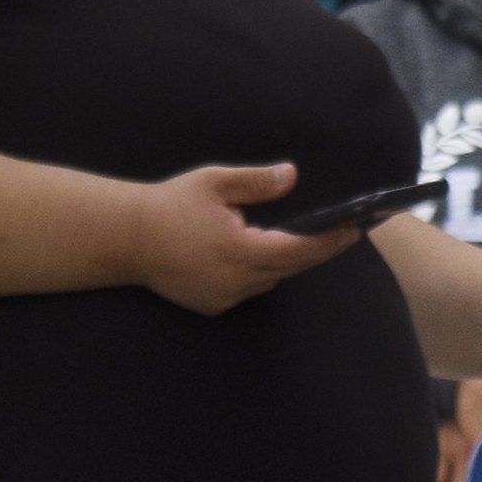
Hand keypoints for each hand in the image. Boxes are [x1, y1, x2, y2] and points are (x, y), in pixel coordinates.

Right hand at [135, 163, 357, 313]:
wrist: (126, 238)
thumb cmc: (170, 204)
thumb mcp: (213, 182)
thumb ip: (256, 181)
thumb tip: (292, 175)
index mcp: (240, 249)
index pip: (299, 250)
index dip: (330, 241)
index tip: (355, 229)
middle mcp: (237, 280)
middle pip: (291, 267)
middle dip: (315, 250)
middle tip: (339, 231)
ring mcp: (225, 297)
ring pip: (271, 280)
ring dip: (282, 261)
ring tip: (293, 238)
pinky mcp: (213, 305)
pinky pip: (249, 289)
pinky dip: (256, 274)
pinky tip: (250, 254)